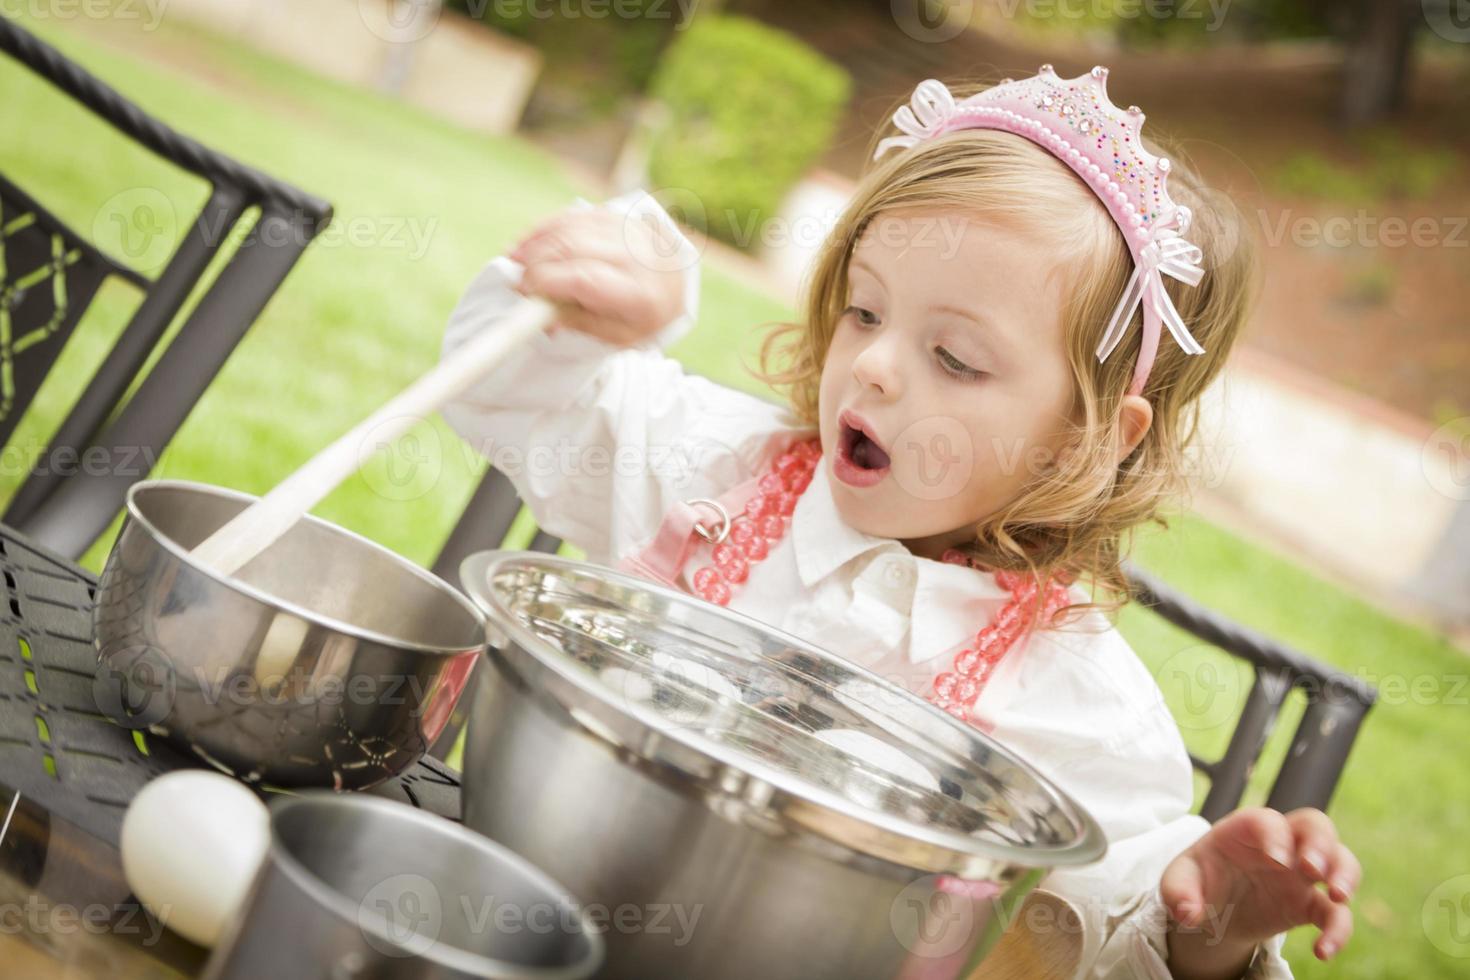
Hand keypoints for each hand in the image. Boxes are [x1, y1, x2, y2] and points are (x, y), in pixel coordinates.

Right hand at [508, 204, 687, 346]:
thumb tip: (543, 317)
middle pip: (573, 248)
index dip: (547, 281)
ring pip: (572, 227)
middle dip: (536, 262)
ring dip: (537, 241)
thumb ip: (581, 325)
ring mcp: (628, 230)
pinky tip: (531, 240)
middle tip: (518, 279)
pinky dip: (549, 226)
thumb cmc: (643, 316)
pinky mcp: (619, 215)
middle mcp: (637, 256)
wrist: (677, 285)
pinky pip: (576, 215)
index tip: (524, 291)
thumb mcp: (619, 335)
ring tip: (516, 258)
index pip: (584, 278)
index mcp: (639, 293)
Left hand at [1161, 807, 1359, 979]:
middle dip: (1321, 843)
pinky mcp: (1310, 904)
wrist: (1213, 907)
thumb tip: (1187, 913)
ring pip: (1340, 859)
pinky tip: (1323, 951)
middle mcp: (1281, 844)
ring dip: (1345, 874)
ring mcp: (1300, 873)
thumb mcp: (1178, 881)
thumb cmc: (1199, 879)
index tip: (1276, 859)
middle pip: (1316, 826)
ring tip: (1338, 896)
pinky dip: (1338, 930)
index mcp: (1247, 829)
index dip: (1276, 836)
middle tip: (1313, 869)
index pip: (1268, 820)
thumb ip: (1178, 892)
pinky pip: (1335, 913)